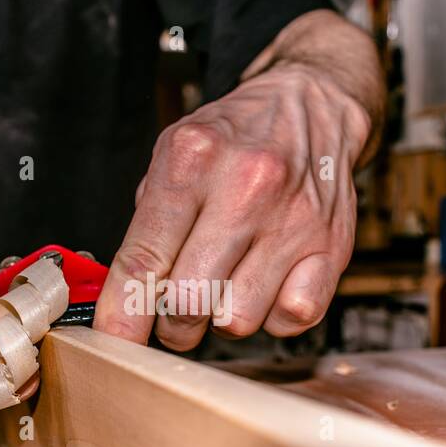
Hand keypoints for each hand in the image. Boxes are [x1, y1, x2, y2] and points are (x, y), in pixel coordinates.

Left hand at [93, 62, 370, 348]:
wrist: (312, 106)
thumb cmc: (236, 137)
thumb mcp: (174, 154)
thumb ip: (147, 224)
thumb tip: (122, 301)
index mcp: (194, 158)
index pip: (144, 257)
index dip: (121, 311)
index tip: (113, 340)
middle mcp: (247, 187)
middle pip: (189, 301)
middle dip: (173, 322)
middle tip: (175, 312)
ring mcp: (294, 219)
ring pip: (238, 320)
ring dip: (224, 317)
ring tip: (228, 284)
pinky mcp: (332, 246)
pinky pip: (291, 318)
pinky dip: (274, 314)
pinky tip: (268, 284)